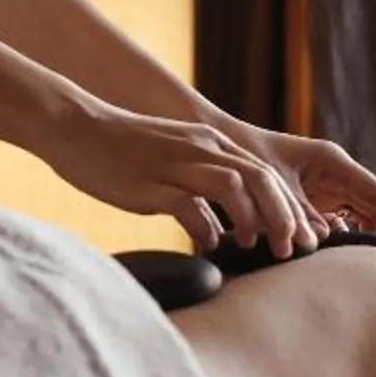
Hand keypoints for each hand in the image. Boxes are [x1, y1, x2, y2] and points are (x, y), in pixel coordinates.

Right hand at [42, 105, 317, 254]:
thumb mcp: (171, 158)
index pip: (264, 173)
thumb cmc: (119, 149)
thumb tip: (217, 225)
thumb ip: (198, 183)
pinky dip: (206, 227)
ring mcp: (175, 163)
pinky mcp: (150, 182)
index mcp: (208, 142)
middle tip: (293, 250)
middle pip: (260, 178)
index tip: (300, 237)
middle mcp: (200, 148)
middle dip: (284, 216)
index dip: (288, 207)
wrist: (75, 126)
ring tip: (255, 247)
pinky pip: (190, 205)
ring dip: (254, 219)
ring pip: (234, 186)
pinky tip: (207, 244)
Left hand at [240, 128, 375, 245]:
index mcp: (333, 161)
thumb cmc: (247, 157)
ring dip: (370, 236)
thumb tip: (327, 240)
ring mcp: (326, 184)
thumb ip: (301, 214)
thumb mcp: (275, 187)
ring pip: (360, 214)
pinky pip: (341, 219)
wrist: (223, 143)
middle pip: (374, 206)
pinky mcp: (314, 197)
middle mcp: (336, 172)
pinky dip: (346, 237)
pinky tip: (347, 258)